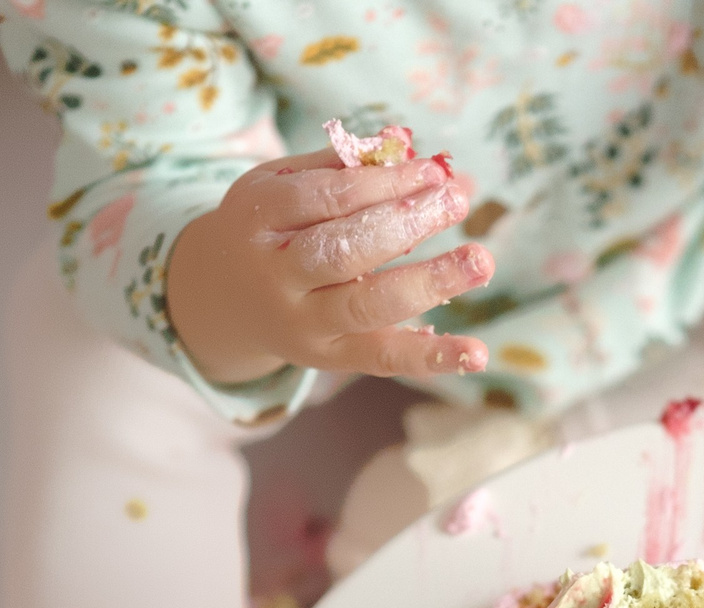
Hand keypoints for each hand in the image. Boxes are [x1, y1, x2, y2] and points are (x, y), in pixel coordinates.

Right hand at [165, 150, 491, 385]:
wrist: (224, 298)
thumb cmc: (268, 227)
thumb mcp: (283, 184)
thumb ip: (344, 167)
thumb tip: (415, 153)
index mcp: (259, 219)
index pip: (326, 199)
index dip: (383, 184)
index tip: (432, 172)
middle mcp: (278, 277)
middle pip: (343, 252)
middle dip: (403, 224)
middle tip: (456, 201)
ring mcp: (303, 324)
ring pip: (366, 306)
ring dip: (428, 283)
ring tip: (480, 261)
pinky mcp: (328, 359)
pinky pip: (383, 359)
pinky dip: (432, 357)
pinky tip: (477, 352)